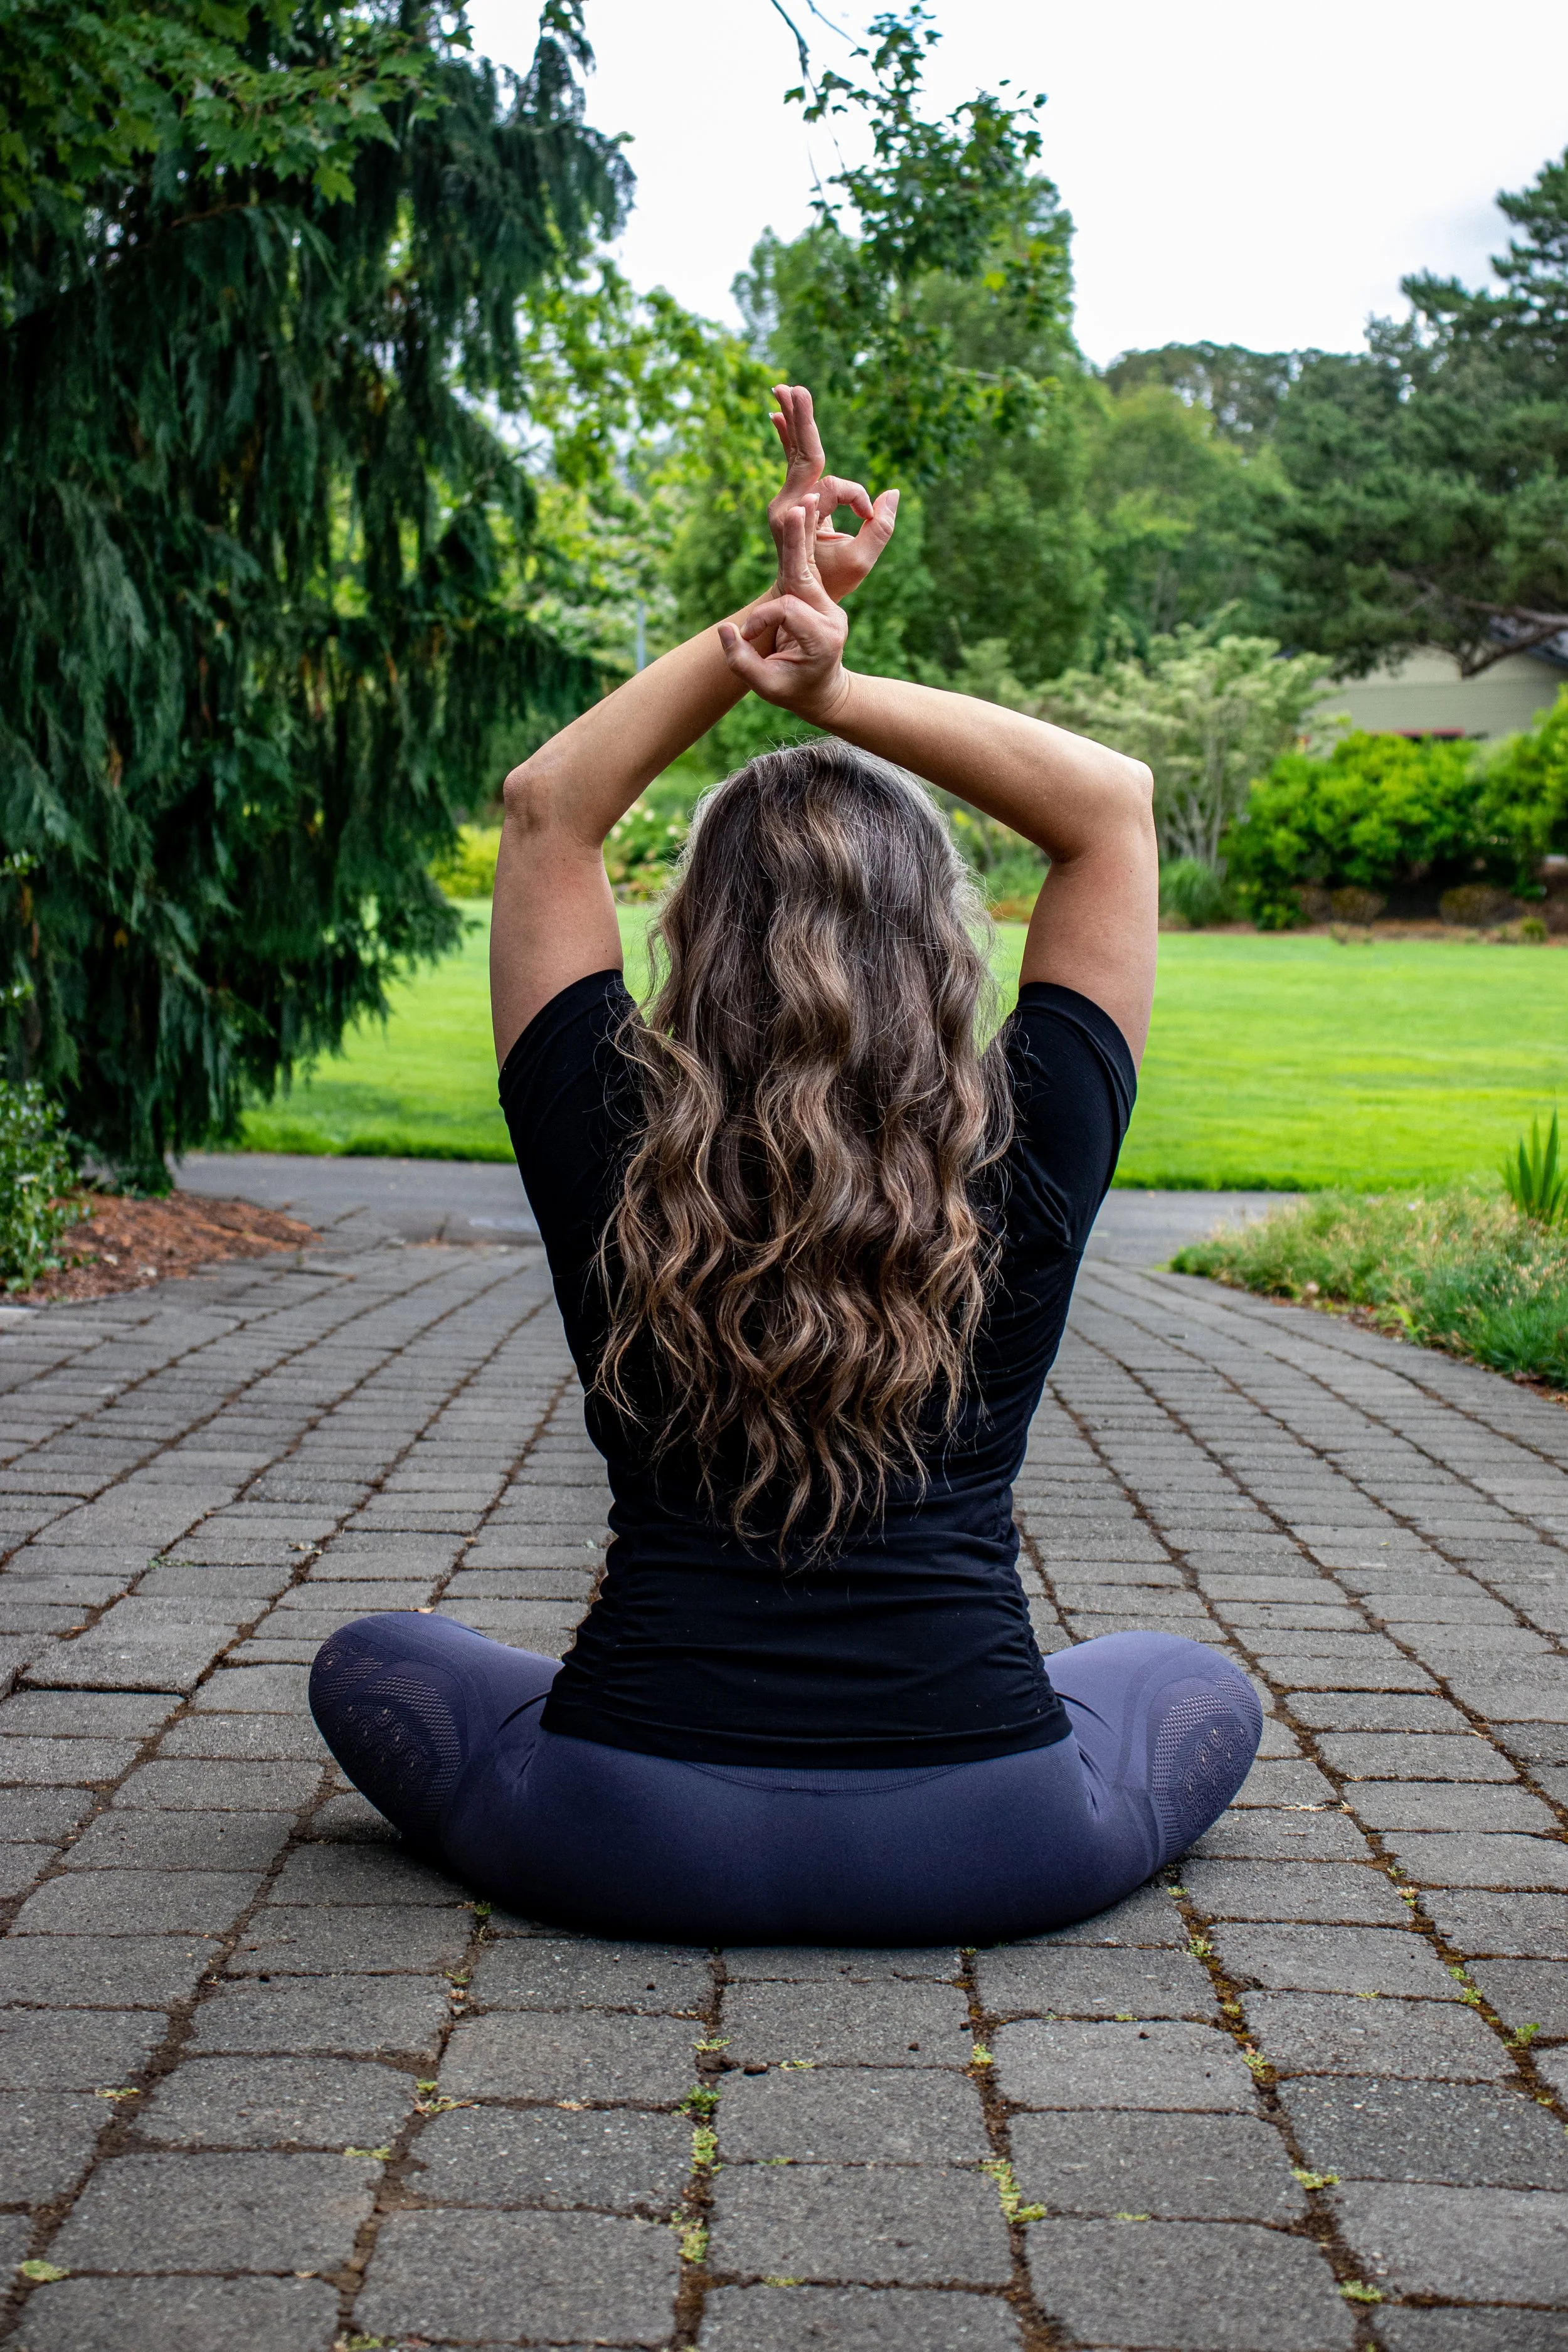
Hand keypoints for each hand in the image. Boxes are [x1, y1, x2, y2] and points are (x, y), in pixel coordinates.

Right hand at [719, 500, 850, 722]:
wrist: (824, 691)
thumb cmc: (792, 692)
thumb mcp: (766, 686)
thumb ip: (741, 661)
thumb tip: (724, 629)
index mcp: (822, 638)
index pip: (787, 612)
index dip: (762, 619)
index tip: (746, 637)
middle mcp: (831, 616)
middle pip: (807, 576)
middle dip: (796, 545)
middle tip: (795, 510)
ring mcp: (828, 604)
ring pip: (810, 565)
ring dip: (802, 532)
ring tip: (802, 499)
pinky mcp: (820, 597)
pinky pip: (809, 566)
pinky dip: (802, 540)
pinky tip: (802, 511)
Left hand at [768, 383, 897, 604]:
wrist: (795, 596)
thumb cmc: (829, 584)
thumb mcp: (860, 562)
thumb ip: (880, 529)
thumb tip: (894, 494)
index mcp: (799, 517)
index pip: (834, 488)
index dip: (857, 498)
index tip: (869, 520)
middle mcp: (786, 503)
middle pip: (802, 454)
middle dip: (802, 421)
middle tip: (795, 388)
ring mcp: (785, 499)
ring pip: (794, 453)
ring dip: (792, 419)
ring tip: (782, 388)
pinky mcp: (791, 498)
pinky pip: (792, 462)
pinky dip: (788, 438)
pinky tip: (778, 415)